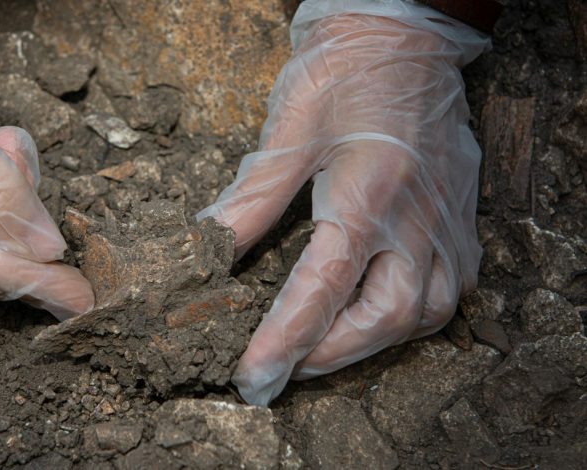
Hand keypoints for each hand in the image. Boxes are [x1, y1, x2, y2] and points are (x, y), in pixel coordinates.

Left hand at [198, 6, 488, 404]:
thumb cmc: (341, 73)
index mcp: (367, 193)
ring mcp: (446, 221)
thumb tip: (210, 246)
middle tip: (287, 368)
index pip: (322, 288)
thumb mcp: (287, 130)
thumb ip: (252, 198)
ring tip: (325, 351)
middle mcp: (416, 217)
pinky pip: (449, 291)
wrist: (403, 37)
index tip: (254, 375)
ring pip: (425, 314)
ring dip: (372, 344)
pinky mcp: (462, 219)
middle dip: (331, 356)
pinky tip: (378, 316)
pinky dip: (411, 318)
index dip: (284, 340)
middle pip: (383, 317)